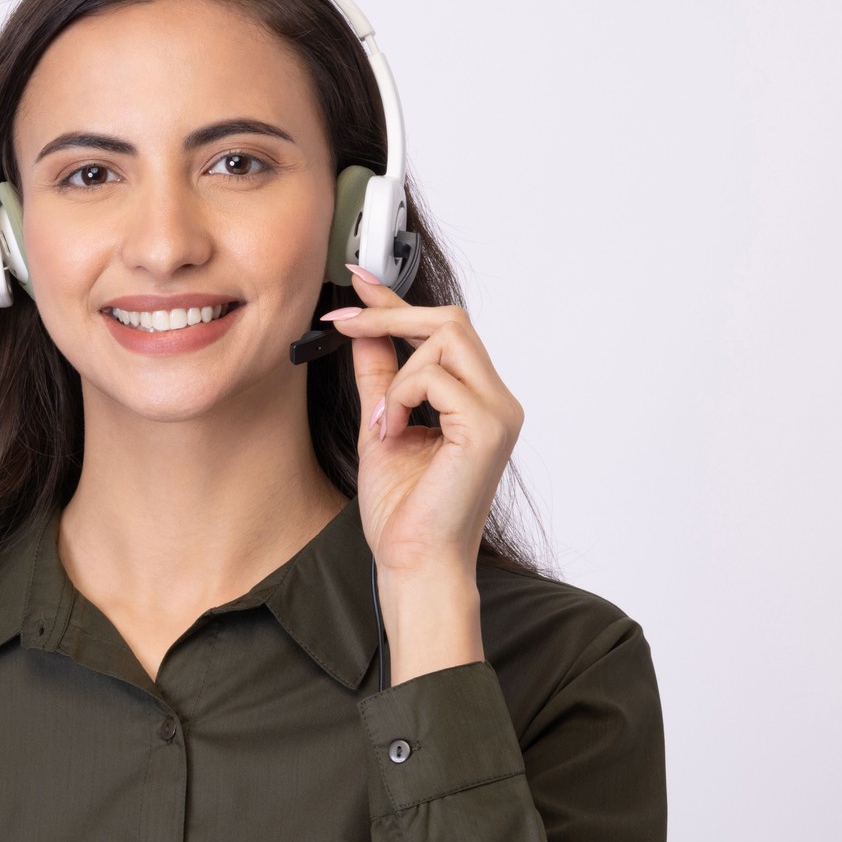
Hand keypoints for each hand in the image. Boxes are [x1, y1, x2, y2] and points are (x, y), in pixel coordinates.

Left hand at [326, 264, 524, 579]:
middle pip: (451, 321)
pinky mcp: (488, 427)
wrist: (415, 563)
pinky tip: (392, 434)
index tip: (361, 278)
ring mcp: (498, 413)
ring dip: (396, 376)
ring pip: (444, 340)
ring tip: (382, 423)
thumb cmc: (404, 512)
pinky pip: (435, 377)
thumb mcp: (381, 426)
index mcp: (476, 402)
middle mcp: (497, 401)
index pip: (443, 331)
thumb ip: (379, 378)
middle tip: (343, 322)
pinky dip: (401, 399)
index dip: (398, 301)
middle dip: (391, 315)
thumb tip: (363, 332)